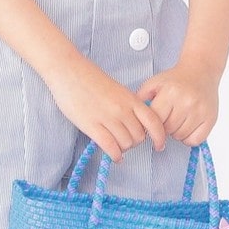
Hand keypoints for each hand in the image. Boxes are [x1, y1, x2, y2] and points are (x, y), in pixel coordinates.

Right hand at [45, 54, 166, 162]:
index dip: (160, 136)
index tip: (159, 145)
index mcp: (130, 98)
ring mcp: (107, 118)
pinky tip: (114, 156)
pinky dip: (115, 156)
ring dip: (124, 149)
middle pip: (139, 137)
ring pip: (126, 144)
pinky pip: (111, 147)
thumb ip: (127, 105)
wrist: (68, 71)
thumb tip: (135, 123)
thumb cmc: (89, 78)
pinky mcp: (92, 125)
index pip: (154, 122)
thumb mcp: (116, 89)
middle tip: (127, 141)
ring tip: (117, 147)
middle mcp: (122, 109)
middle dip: (135, 143)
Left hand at [135, 55, 219, 145]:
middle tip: (167, 119)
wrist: (201, 71)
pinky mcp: (211, 118)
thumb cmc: (177, 79)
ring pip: (181, 136)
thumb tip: (133, 118)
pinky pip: (195, 140)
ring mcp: (200, 111)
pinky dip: (189, 138)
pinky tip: (187, 126)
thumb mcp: (154, 83)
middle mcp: (187, 102)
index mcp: (171, 93)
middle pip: (168, 130)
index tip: (152, 125)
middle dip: (165, 128)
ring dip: (176, 133)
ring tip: (178, 120)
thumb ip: (140, 98)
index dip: (152, 125)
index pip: (156, 120)